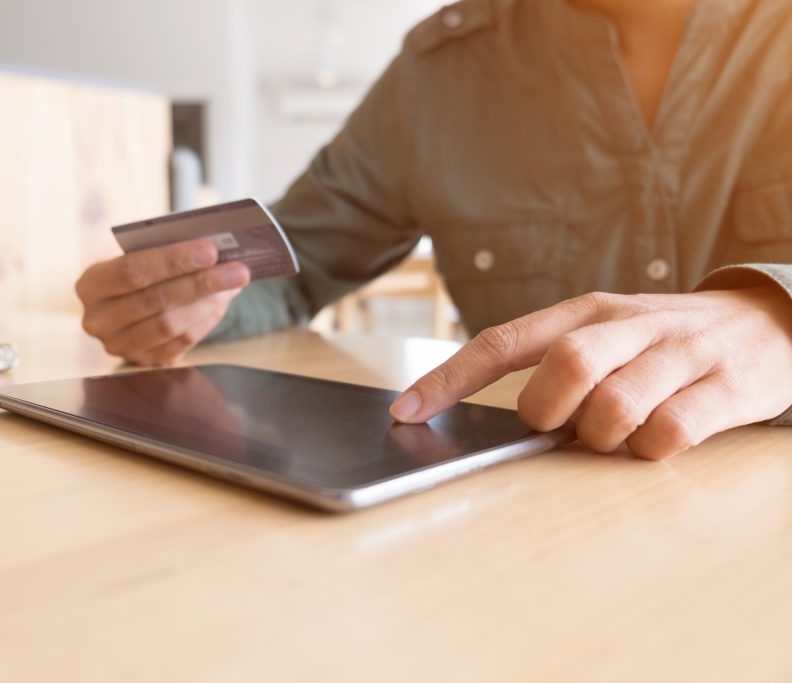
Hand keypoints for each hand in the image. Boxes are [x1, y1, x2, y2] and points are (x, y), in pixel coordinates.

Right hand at [75, 240, 249, 365]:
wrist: (126, 308)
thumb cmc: (138, 273)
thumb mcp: (137, 258)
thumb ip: (164, 253)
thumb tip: (215, 250)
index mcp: (90, 285)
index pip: (132, 270)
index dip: (172, 261)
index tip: (210, 251)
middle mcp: (98, 320)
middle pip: (155, 300)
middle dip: (201, 283)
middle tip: (238, 269)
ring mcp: (119, 346)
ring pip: (169, 325)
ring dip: (208, 303)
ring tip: (235, 284)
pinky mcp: (144, 362)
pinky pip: (181, 343)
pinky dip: (206, 321)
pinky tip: (222, 302)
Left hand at [390, 287, 791, 459]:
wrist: (772, 320)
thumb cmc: (665, 341)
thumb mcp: (607, 336)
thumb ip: (558, 368)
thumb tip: (510, 424)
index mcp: (586, 312)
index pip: (503, 341)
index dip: (449, 379)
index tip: (406, 413)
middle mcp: (629, 325)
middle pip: (565, 365)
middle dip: (549, 411)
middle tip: (561, 426)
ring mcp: (680, 353)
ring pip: (616, 405)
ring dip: (602, 437)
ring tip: (615, 434)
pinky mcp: (726, 387)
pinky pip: (671, 432)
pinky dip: (650, 449)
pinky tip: (655, 441)